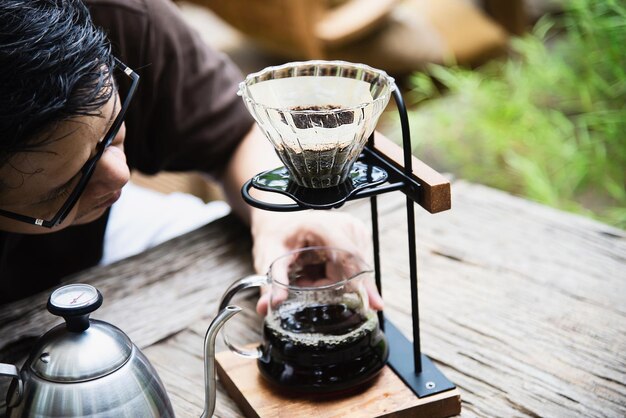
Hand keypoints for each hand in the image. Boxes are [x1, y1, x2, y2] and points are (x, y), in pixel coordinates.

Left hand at [250, 210, 383, 313]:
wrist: (281, 222)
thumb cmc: (277, 235)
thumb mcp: (269, 257)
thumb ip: (272, 282)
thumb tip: (268, 306)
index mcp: (323, 226)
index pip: (350, 258)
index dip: (361, 283)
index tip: (371, 304)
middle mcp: (344, 224)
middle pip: (354, 269)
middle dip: (332, 286)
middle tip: (306, 282)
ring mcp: (354, 229)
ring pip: (357, 271)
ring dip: (335, 281)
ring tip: (310, 272)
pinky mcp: (358, 236)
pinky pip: (356, 267)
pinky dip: (339, 275)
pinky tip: (321, 268)